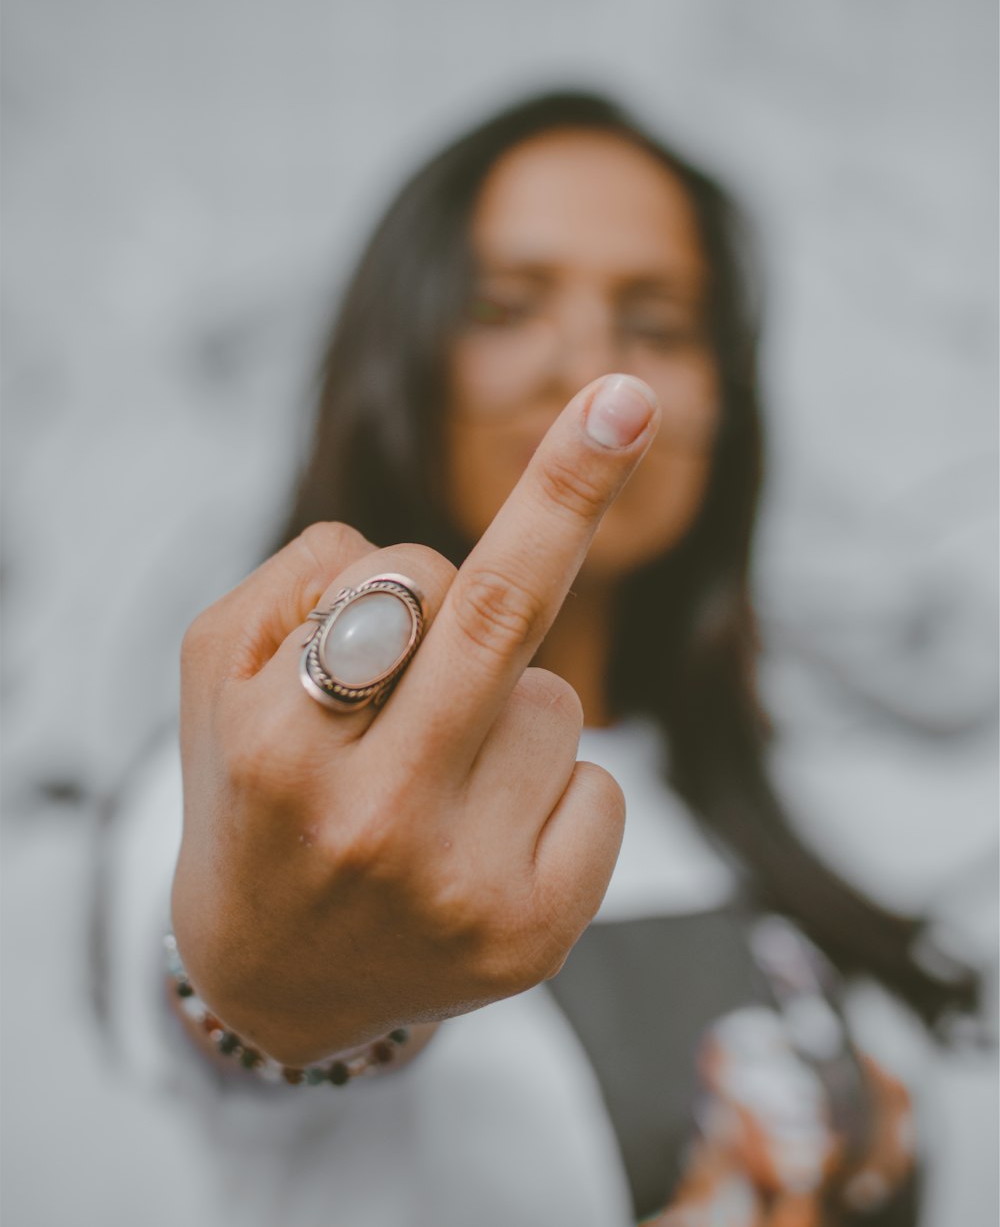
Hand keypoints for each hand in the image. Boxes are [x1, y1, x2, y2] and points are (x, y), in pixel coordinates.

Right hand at [172, 373, 659, 1064]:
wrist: (275, 982)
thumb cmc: (253, 796)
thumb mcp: (219, 680)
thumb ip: (302, 588)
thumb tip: (438, 562)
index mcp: (278, 744)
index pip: (399, 579)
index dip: (445, 537)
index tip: (608, 406)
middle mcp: (372, 821)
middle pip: (498, 614)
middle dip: (569, 492)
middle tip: (628, 399)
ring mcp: (461, 887)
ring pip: (555, 702)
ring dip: (508, 710)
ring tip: (434, 780)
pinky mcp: (535, 939)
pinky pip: (599, 785)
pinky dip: (553, 786)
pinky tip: (483, 839)